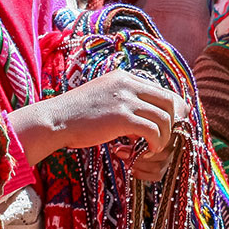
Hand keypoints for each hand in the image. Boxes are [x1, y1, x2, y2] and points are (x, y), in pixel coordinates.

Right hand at [11, 70, 187, 178]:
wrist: (54, 120)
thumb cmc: (76, 115)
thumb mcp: (104, 98)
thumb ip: (125, 102)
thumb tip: (147, 119)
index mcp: (125, 77)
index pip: (162, 90)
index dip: (171, 111)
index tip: (169, 127)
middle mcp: (128, 84)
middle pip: (171, 101)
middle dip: (175, 122)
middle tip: (167, 139)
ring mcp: (125, 99)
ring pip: (165, 118)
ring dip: (164, 137)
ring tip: (153, 148)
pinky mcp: (121, 117)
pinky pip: (153, 130)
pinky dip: (155, 143)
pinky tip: (147, 151)